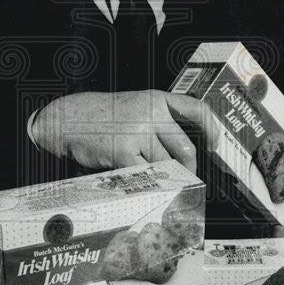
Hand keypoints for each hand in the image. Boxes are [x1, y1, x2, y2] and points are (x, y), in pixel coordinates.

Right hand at [30, 90, 219, 172]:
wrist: (68, 118)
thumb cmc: (102, 117)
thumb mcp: (134, 108)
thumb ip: (157, 123)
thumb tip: (183, 154)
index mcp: (156, 99)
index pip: (196, 109)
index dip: (211, 128)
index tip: (215, 145)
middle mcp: (150, 112)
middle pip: (185, 148)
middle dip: (187, 169)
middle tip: (183, 177)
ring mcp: (137, 131)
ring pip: (165, 166)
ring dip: (163, 178)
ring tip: (152, 180)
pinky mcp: (123, 151)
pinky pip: (146, 175)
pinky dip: (146, 184)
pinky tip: (139, 184)